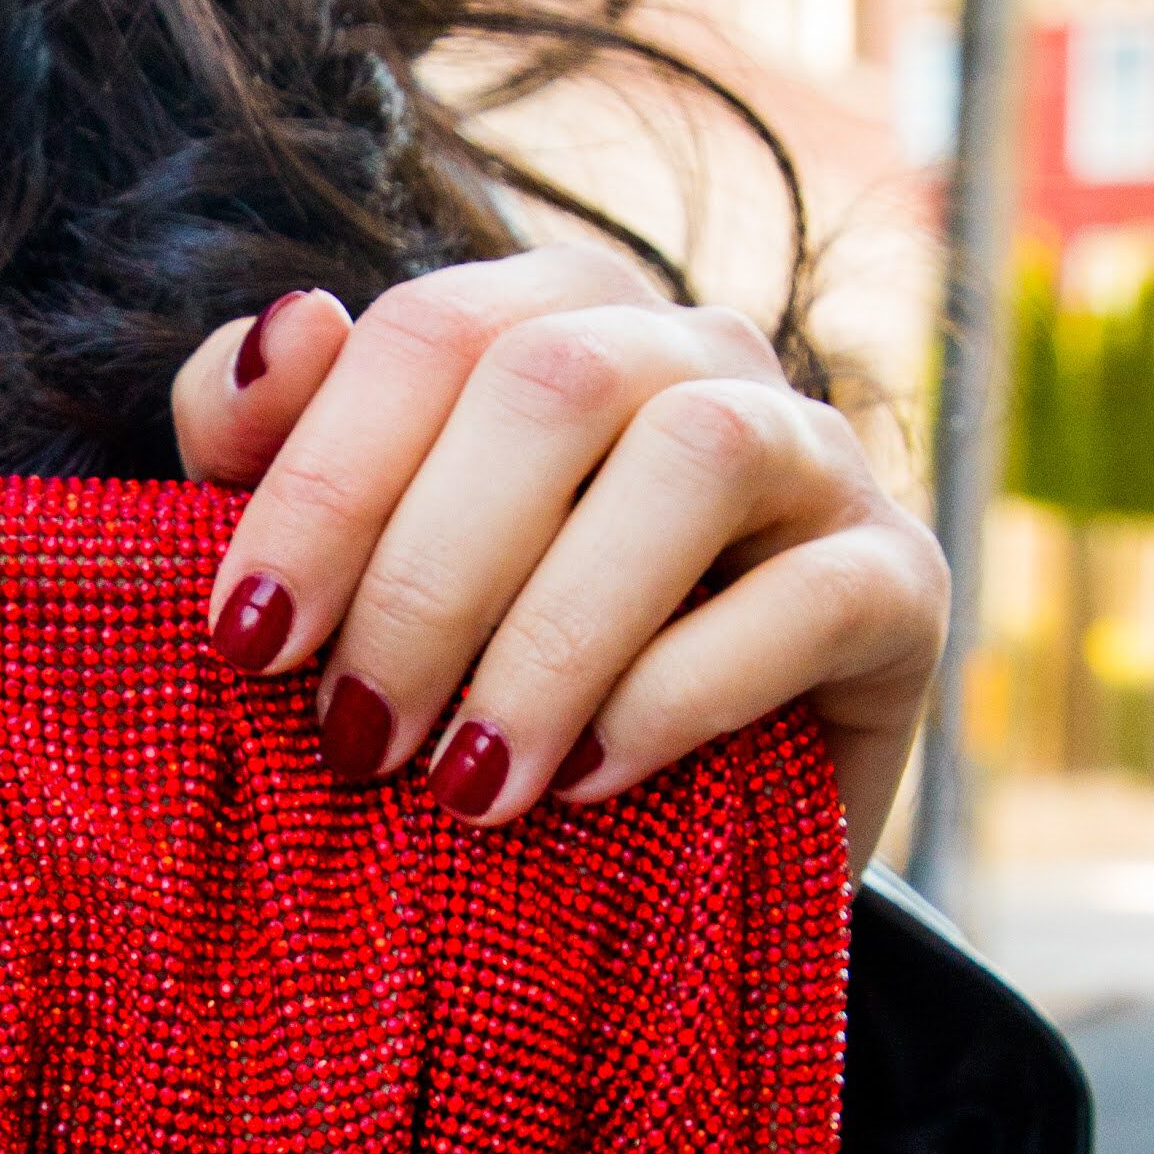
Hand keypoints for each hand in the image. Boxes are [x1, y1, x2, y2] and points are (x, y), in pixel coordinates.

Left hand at [168, 248, 947, 857]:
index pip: (434, 331)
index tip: (248, 642)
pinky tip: (591, 780)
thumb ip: (263, 446)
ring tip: (468, 783)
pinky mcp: (904, 581)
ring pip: (696, 456)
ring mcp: (818, 453)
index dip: (326, 482)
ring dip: (553, 635)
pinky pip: (814, 595)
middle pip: (555, 380)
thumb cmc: (473, 679)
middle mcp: (697, 349)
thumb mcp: (345, 574)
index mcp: (558, 315)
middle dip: (430, 574)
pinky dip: (684, 689)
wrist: (664, 838)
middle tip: (355, 739)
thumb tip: (291, 325)